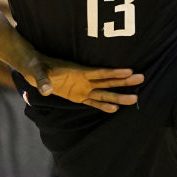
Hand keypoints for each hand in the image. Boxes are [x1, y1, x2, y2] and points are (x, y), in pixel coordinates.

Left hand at [18, 52, 143, 113]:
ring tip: (135, 98)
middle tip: (142, 79)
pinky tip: (115, 109)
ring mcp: (82, 88)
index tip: (130, 71)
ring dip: (118, 96)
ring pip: (104, 93)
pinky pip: (93, 102)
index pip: (100, 72)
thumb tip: (45, 89)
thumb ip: (43, 80)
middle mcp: (84, 80)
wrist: (34, 68)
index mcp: (78, 72)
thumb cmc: (36, 66)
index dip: (114, 72)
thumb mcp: (38, 71)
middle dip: (124, 81)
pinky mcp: (77, 96)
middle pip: (108, 81)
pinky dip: (103, 106)